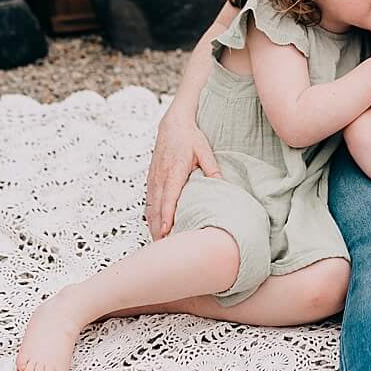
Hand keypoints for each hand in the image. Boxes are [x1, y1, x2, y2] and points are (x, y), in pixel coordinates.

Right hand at [144, 98, 219, 239]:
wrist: (173, 123)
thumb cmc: (190, 137)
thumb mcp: (205, 150)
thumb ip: (212, 168)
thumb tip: (221, 185)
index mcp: (174, 170)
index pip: (169, 197)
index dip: (167, 215)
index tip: (167, 230)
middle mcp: (160, 176)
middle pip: (157, 206)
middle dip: (158, 227)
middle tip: (163, 247)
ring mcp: (154, 177)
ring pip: (151, 205)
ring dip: (153, 224)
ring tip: (158, 242)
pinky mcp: (151, 178)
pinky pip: (149, 200)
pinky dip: (150, 215)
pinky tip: (154, 226)